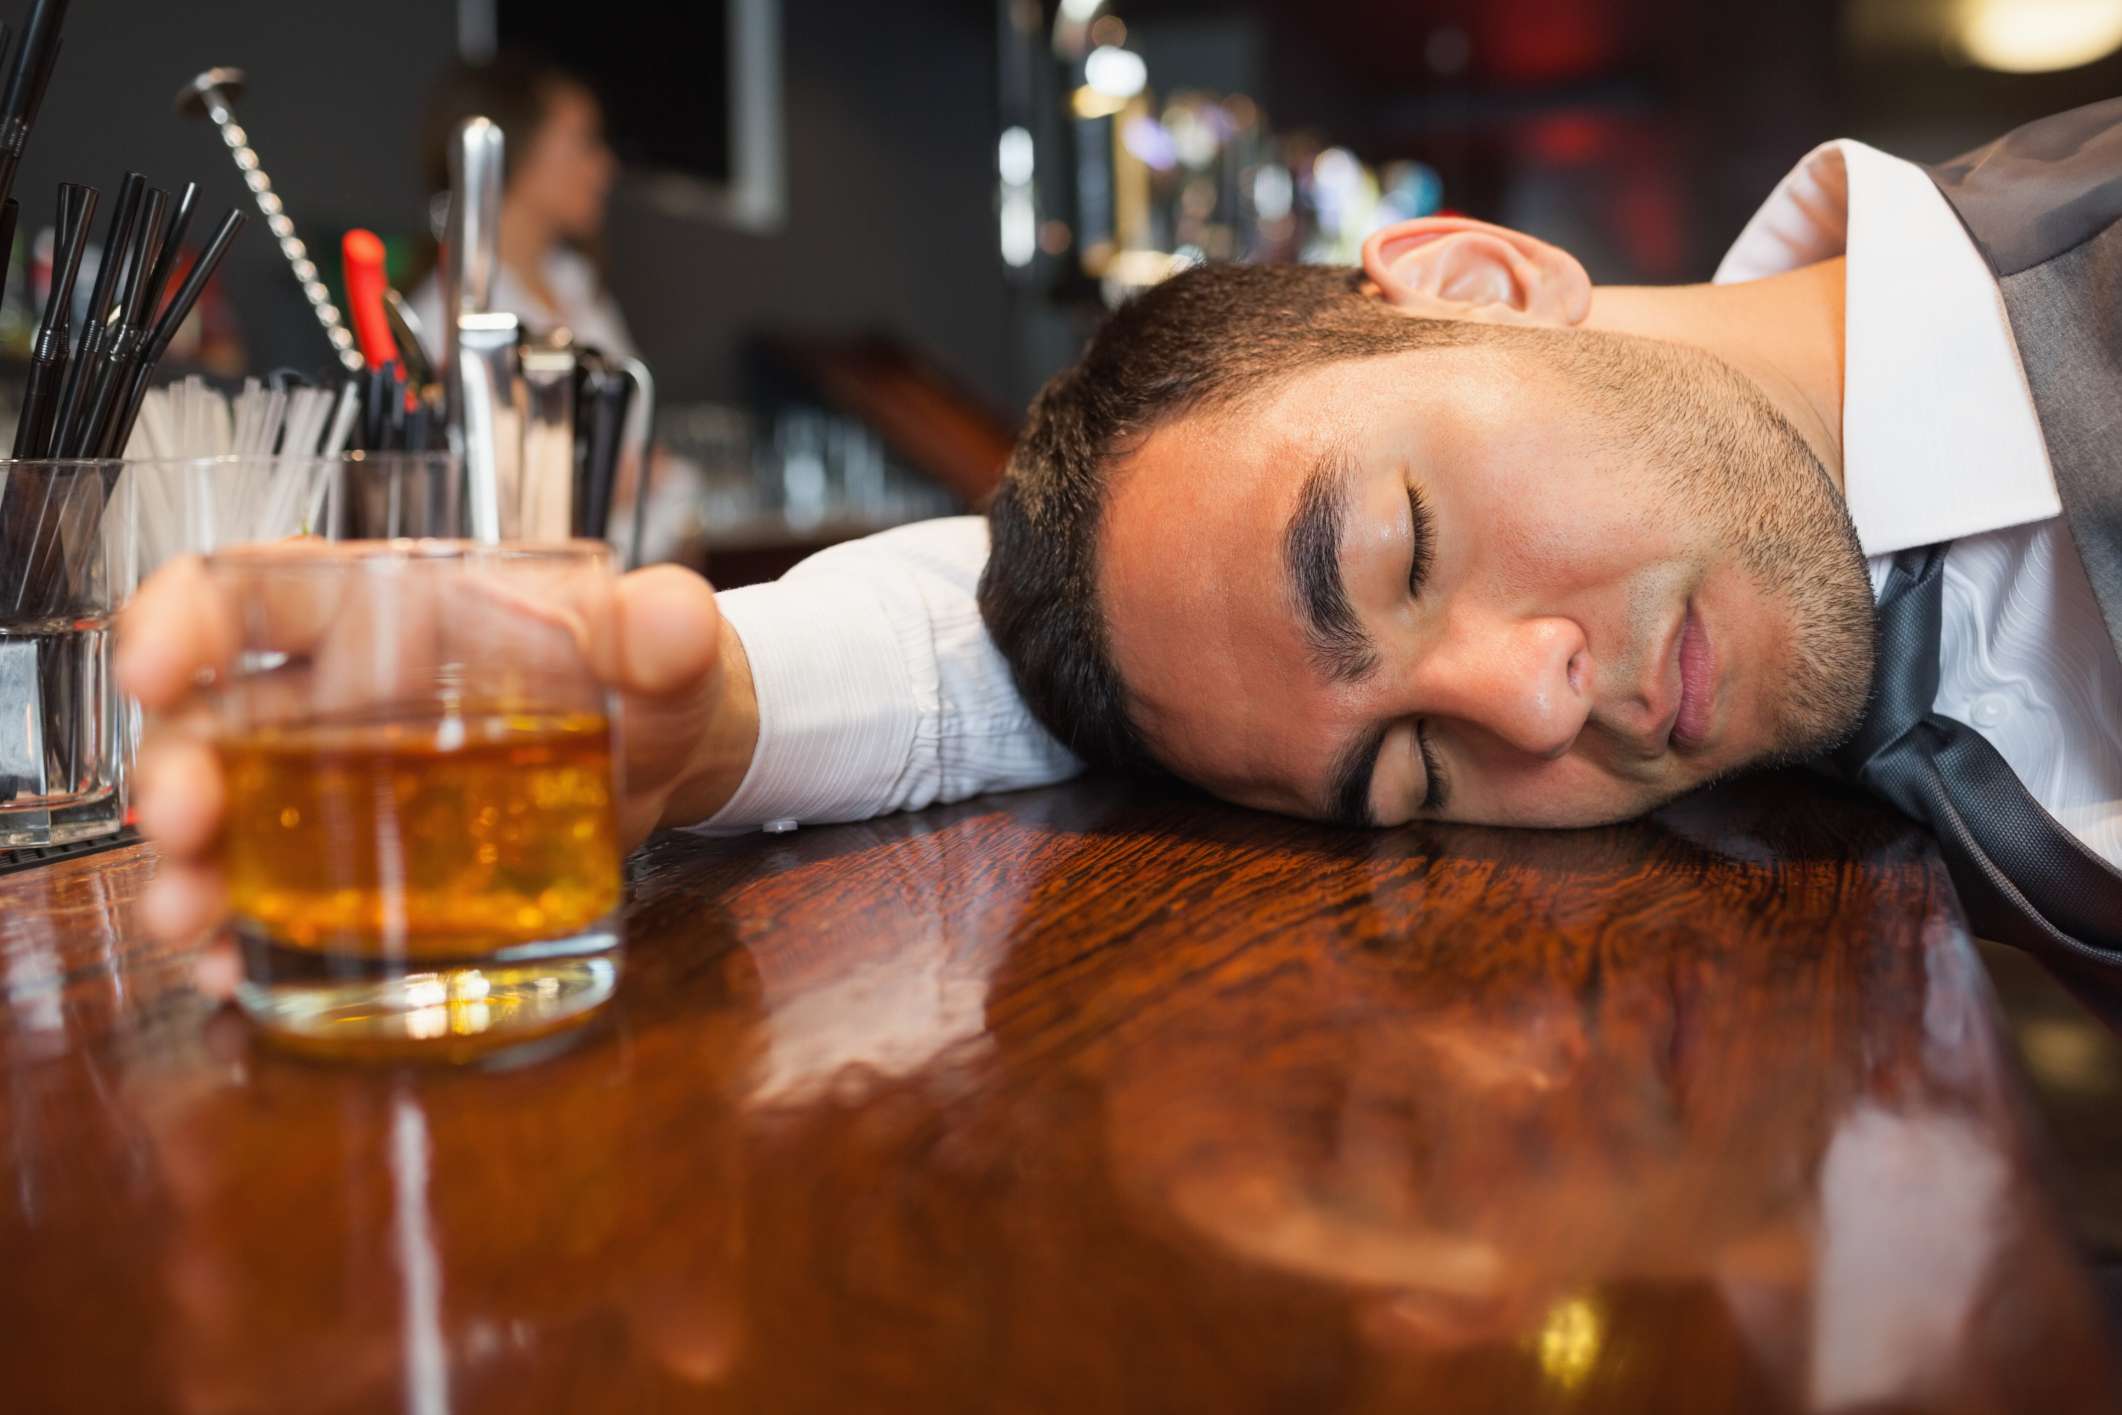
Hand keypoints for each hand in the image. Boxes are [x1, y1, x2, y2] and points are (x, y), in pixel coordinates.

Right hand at [116, 553, 759, 981]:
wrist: (670, 760)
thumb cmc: (643, 675)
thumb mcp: (662, 650)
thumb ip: (666, 630)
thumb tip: (679, 615)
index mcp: (390, 611)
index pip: (259, 589)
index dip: (186, 616)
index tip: (154, 664)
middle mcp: (340, 695)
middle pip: (219, 718)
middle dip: (180, 767)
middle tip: (185, 825)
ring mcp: (340, 787)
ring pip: (229, 817)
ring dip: (192, 868)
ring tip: (191, 923)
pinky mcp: (364, 866)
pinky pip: (278, 897)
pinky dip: (246, 935)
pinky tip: (233, 972)